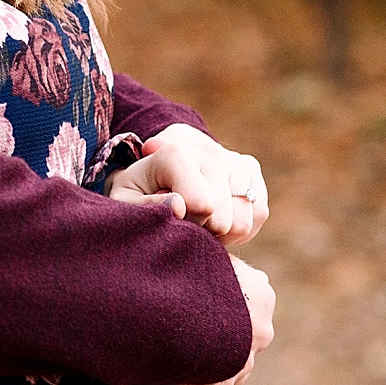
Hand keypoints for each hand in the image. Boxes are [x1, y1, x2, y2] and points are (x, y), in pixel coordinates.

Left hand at [104, 123, 266, 244]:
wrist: (161, 162)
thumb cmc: (140, 186)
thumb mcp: (126, 198)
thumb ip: (143, 205)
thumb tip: (178, 206)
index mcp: (176, 152)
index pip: (201, 204)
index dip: (188, 222)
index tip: (174, 216)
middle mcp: (209, 151)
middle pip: (223, 218)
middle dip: (204, 231)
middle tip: (186, 224)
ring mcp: (233, 158)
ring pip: (244, 220)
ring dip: (223, 233)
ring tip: (200, 223)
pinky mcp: (251, 169)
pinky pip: (258, 214)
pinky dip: (240, 228)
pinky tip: (218, 220)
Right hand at [179, 257, 274, 384]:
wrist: (170, 300)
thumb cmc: (180, 263)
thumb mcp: (200, 246)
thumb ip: (207, 254)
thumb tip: (195, 241)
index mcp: (259, 292)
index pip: (245, 307)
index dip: (218, 312)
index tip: (194, 312)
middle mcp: (259, 328)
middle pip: (240, 343)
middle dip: (218, 346)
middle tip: (182, 339)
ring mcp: (243, 364)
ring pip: (229, 375)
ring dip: (208, 374)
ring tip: (175, 367)